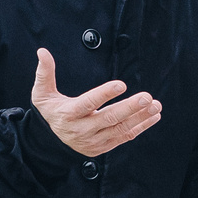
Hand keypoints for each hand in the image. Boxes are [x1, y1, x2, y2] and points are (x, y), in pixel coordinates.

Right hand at [31, 48, 161, 156]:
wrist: (51, 143)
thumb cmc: (51, 112)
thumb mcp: (42, 94)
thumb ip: (44, 73)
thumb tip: (42, 52)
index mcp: (69, 114)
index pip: (88, 103)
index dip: (105, 94)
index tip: (121, 84)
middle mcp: (82, 129)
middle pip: (109, 118)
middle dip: (130, 108)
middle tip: (147, 97)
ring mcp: (94, 140)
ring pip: (121, 129)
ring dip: (140, 117)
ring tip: (155, 105)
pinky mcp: (104, 146)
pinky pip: (125, 136)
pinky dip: (141, 126)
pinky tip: (153, 116)